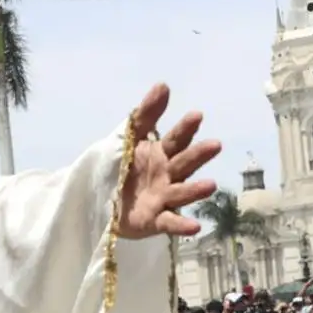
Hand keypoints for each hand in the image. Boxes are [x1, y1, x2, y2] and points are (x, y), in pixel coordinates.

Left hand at [116, 85, 219, 239]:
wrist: (96, 197)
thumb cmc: (119, 165)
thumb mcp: (128, 137)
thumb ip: (145, 114)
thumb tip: (164, 85)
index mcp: (161, 154)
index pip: (176, 140)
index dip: (185, 129)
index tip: (196, 116)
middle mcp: (167, 176)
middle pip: (184, 164)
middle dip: (199, 155)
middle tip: (215, 144)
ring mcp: (163, 199)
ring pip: (182, 193)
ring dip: (196, 191)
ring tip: (211, 185)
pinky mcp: (154, 221)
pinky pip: (170, 223)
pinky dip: (182, 226)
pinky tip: (196, 227)